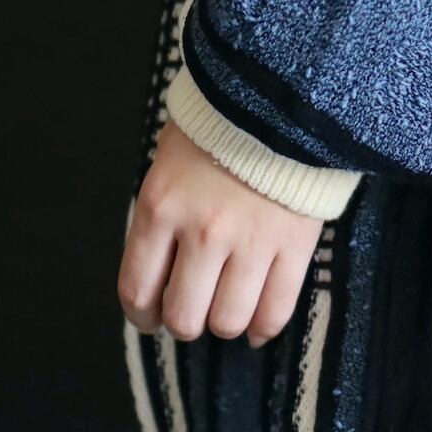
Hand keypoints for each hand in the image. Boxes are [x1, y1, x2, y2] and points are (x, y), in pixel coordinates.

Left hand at [118, 120, 322, 345]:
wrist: (281, 102)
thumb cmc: (219, 131)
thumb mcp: (168, 166)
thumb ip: (161, 219)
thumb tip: (160, 276)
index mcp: (160, 209)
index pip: (138, 289)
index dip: (142, 317)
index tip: (150, 320)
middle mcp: (202, 233)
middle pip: (184, 316)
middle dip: (184, 324)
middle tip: (192, 315)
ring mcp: (251, 243)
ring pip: (229, 320)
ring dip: (224, 326)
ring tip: (227, 314)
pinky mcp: (293, 247)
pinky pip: (276, 310)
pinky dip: (263, 328)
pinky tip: (257, 327)